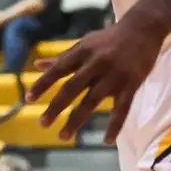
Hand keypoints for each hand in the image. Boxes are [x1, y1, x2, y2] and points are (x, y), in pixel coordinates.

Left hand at [28, 19, 164, 142]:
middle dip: (56, 107)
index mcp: (81, 52)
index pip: (57, 69)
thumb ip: (62, 57)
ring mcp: (114, 75)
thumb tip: (37, 65)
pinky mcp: (132, 84)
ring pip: (92, 101)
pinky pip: (122, 109)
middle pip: (72, 88)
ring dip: (76, 120)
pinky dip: (115, 126)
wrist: (142, 30)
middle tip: (42, 124)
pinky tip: (107, 140)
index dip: (42, 84)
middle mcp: (95, 63)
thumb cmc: (108, 39)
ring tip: (63, 136)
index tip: (28, 99)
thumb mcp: (84, 44)